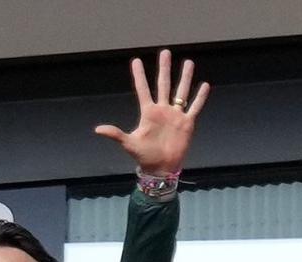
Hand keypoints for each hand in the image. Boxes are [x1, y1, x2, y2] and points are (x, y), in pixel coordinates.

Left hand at [95, 49, 209, 173]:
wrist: (161, 168)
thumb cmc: (144, 156)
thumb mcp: (129, 144)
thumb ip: (115, 134)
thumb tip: (98, 129)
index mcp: (148, 113)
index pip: (143, 89)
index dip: (139, 75)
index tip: (136, 60)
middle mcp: (162, 110)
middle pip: (164, 84)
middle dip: (164, 68)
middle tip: (165, 52)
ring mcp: (175, 115)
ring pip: (181, 92)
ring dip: (185, 77)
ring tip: (188, 62)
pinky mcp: (187, 123)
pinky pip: (195, 107)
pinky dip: (200, 97)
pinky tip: (204, 85)